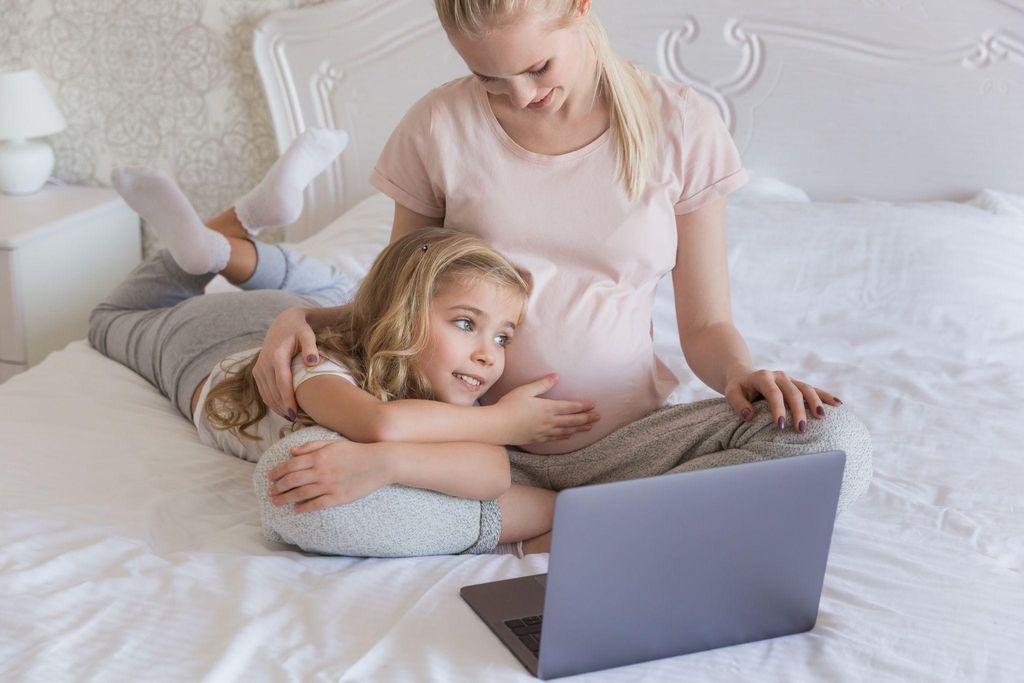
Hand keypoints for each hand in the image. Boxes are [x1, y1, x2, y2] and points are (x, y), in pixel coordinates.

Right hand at [252, 307, 320, 418]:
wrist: (283, 323)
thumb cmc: (300, 330)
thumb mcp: (307, 334)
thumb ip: (311, 347)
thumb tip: (312, 363)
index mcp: (276, 355)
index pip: (282, 382)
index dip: (288, 399)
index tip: (295, 414)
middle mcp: (264, 363)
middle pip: (273, 392)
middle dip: (285, 408)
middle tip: (301, 421)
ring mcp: (258, 368)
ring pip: (267, 395)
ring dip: (279, 408)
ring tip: (295, 418)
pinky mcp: (257, 372)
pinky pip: (264, 393)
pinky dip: (273, 403)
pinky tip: (286, 410)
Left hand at [265, 439, 390, 511]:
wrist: (379, 463)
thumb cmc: (356, 451)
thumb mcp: (333, 443)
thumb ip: (311, 446)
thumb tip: (292, 451)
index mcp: (318, 457)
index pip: (290, 465)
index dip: (277, 472)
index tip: (269, 477)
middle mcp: (321, 471)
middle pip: (292, 481)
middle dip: (277, 487)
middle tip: (270, 492)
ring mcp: (329, 486)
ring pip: (300, 494)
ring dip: (285, 499)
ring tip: (276, 502)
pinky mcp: (338, 498)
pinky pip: (316, 504)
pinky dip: (304, 507)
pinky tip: (296, 509)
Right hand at [494, 373, 600, 444]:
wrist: (498, 425)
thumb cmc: (509, 405)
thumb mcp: (525, 390)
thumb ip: (542, 384)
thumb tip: (556, 376)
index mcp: (547, 407)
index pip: (570, 407)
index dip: (582, 406)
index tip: (593, 405)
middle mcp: (549, 421)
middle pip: (572, 420)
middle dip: (586, 418)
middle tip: (598, 417)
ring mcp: (544, 431)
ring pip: (566, 431)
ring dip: (579, 429)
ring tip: (589, 427)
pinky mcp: (537, 439)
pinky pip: (555, 438)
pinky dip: (564, 436)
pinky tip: (569, 436)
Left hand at [724, 368, 842, 432]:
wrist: (744, 376)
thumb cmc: (738, 388)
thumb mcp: (731, 392)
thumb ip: (737, 403)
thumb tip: (748, 415)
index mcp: (763, 377)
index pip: (773, 393)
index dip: (778, 408)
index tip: (781, 425)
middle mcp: (779, 376)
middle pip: (793, 392)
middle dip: (799, 411)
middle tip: (801, 429)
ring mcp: (790, 379)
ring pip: (807, 389)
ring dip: (816, 403)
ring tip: (822, 418)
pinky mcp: (797, 384)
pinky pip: (814, 389)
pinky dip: (826, 396)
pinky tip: (838, 404)